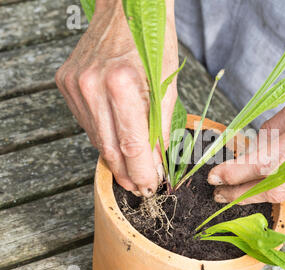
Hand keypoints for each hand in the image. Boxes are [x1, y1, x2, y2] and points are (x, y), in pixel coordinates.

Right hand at [55, 0, 178, 195]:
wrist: (126, 10)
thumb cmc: (153, 44)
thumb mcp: (167, 88)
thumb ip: (161, 130)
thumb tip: (156, 164)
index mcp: (122, 84)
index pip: (132, 145)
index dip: (141, 172)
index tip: (149, 187)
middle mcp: (92, 85)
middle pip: (110, 148)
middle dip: (127, 172)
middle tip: (139, 186)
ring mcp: (75, 85)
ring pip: (96, 138)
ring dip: (115, 156)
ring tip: (131, 167)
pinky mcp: (66, 83)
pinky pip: (86, 122)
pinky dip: (103, 135)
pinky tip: (116, 137)